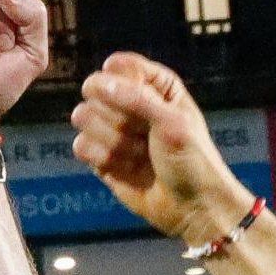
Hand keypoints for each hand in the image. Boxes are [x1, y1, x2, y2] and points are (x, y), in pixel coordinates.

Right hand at [71, 52, 249, 242]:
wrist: (194, 208)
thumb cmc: (192, 162)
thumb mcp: (172, 121)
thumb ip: (135, 97)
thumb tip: (97, 82)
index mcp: (154, 86)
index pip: (119, 66)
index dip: (124, 85)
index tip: (145, 105)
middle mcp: (131, 104)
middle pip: (96, 91)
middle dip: (120, 119)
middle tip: (146, 138)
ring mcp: (114, 130)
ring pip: (84, 117)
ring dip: (113, 141)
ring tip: (140, 156)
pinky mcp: (103, 157)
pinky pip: (81, 146)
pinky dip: (102, 159)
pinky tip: (126, 169)